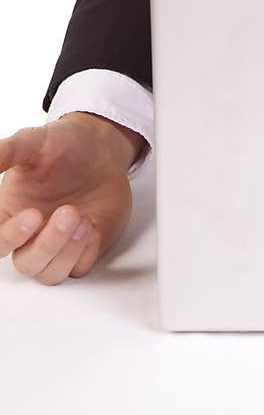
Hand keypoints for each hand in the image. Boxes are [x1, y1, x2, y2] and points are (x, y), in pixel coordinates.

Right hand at [0, 114, 141, 284]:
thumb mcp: (33, 141)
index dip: (11, 236)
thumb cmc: (65, 144)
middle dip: (48, 244)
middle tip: (68, 213)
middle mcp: (32, 235)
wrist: (103, 147)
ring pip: (51, 273)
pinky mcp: (84, 248)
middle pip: (26, 263)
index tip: (32, 215)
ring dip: (67, 251)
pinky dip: (86, 252)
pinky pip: (80, 268)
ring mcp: (58, 244)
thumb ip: (6, 152)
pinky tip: (93, 226)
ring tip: (83, 219)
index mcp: (11, 213)